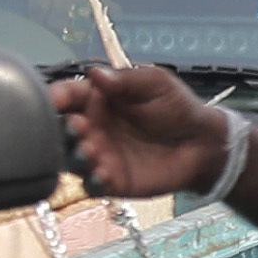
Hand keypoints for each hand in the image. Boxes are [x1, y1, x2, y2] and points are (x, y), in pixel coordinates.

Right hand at [52, 60, 227, 198]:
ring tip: (90, 149)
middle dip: (61, 129)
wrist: (201, 142)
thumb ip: (126, 79)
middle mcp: (92, 127)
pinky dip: (93, 181)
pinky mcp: (111, 180)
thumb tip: (96, 73)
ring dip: (75, 155)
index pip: (67, 96)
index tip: (56, 100)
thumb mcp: (155, 83)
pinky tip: (103, 174)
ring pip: (71, 159)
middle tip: (76, 126)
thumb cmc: (177, 107)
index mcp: (96, 99)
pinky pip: (92, 184)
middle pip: (61, 130)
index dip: (57, 97)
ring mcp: (99, 155)